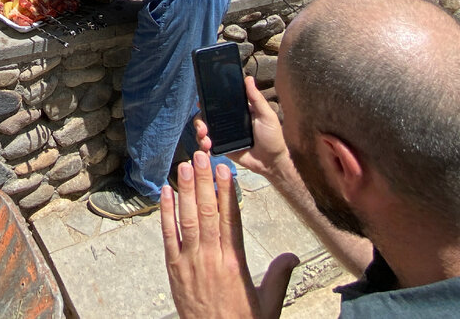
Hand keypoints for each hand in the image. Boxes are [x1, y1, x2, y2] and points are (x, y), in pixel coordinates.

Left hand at [162, 153, 297, 318]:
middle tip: (201, 155)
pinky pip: (169, 236)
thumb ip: (279, 276)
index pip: (230, 218)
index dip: (227, 191)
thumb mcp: (268, 303)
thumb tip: (293, 255)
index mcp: (235, 263)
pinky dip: (166, 214)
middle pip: (207, 212)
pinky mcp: (174, 270)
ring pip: (187, 219)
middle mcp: (211, 258)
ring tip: (184, 166)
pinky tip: (166, 194)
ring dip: (185, 191)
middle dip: (204, 181)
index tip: (225, 169)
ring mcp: (190, 263)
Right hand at [193, 77, 289, 179]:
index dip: (207, 101)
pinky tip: (206, 148)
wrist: (271, 163)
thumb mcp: (266, 116)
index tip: (201, 101)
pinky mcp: (222, 148)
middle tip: (202, 127)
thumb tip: (248, 78)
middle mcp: (227, 121)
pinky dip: (203, 146)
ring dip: (200, 133)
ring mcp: (223, 135)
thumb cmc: (272, 137)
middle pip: (206, 116)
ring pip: (204, 130)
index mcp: (237, 111)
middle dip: (199, 120)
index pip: (218, 102)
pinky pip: (208, 145)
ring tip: (205, 140)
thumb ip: (257, 99)